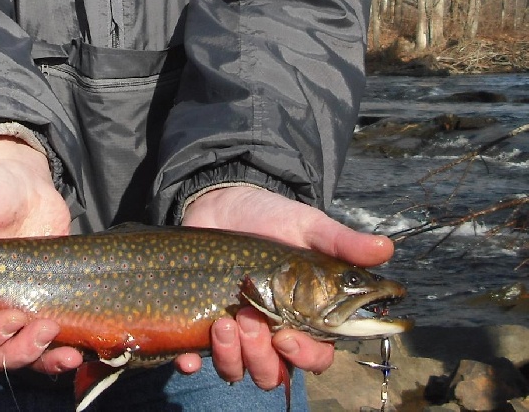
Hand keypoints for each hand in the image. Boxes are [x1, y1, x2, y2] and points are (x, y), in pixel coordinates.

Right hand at [0, 136, 81, 374]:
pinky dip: (61, 355)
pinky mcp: (49, 305)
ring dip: (41, 358)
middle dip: (17, 351)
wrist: (26, 181)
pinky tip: (78, 353)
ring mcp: (20, 309)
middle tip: (42, 327)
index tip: (9, 317)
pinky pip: (52, 344)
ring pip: (22, 356)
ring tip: (64, 347)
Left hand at [174, 185, 393, 388]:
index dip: (304, 356)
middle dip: (261, 356)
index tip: (288, 337)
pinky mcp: (200, 324)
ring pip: (237, 371)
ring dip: (231, 357)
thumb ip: (341, 241)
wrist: (223, 202)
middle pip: (272, 372)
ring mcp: (234, 332)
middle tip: (249, 318)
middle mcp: (270, 332)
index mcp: (303, 317)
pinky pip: (193, 360)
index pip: (314, 357)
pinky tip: (187, 354)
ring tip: (224, 322)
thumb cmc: (271, 218)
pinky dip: (190, 362)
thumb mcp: (306, 225)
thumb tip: (386, 248)